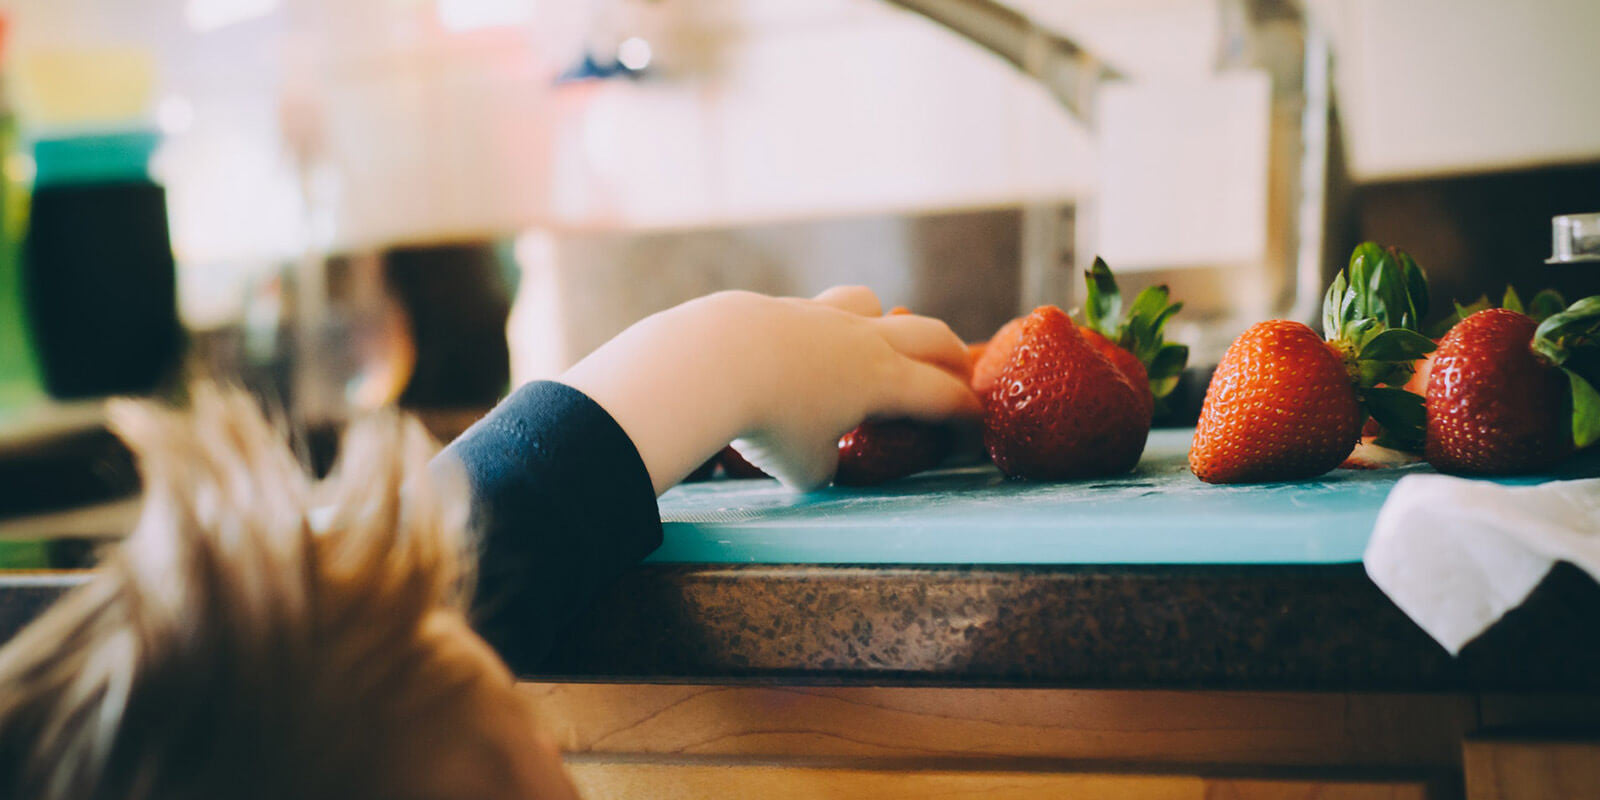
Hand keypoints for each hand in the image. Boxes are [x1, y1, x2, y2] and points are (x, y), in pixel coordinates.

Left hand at [560, 287, 979, 491]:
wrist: (712, 363)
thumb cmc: (768, 423)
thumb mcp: (805, 468)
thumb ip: (825, 465)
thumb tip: (820, 460)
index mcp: (885, 381)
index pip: (945, 396)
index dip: (967, 417)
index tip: (972, 433)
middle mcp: (864, 340)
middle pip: (930, 335)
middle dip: (951, 358)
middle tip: (957, 376)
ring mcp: (822, 316)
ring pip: (873, 305)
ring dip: (887, 324)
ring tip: (878, 346)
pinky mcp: (781, 308)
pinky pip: (819, 310)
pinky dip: (826, 330)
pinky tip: (804, 351)